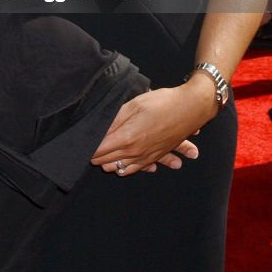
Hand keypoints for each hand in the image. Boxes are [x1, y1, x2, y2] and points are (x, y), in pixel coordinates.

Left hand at [90, 81, 215, 175]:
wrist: (191, 108)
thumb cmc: (162, 102)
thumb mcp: (134, 105)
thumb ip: (115, 120)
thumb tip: (99, 131)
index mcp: (128, 138)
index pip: (100, 150)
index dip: (88, 147)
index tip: (80, 142)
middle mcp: (136, 152)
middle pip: (107, 160)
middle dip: (95, 155)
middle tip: (85, 147)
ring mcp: (147, 157)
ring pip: (121, 167)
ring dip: (108, 163)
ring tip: (98, 157)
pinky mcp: (156, 156)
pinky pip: (136, 169)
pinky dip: (125, 168)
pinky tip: (120, 167)